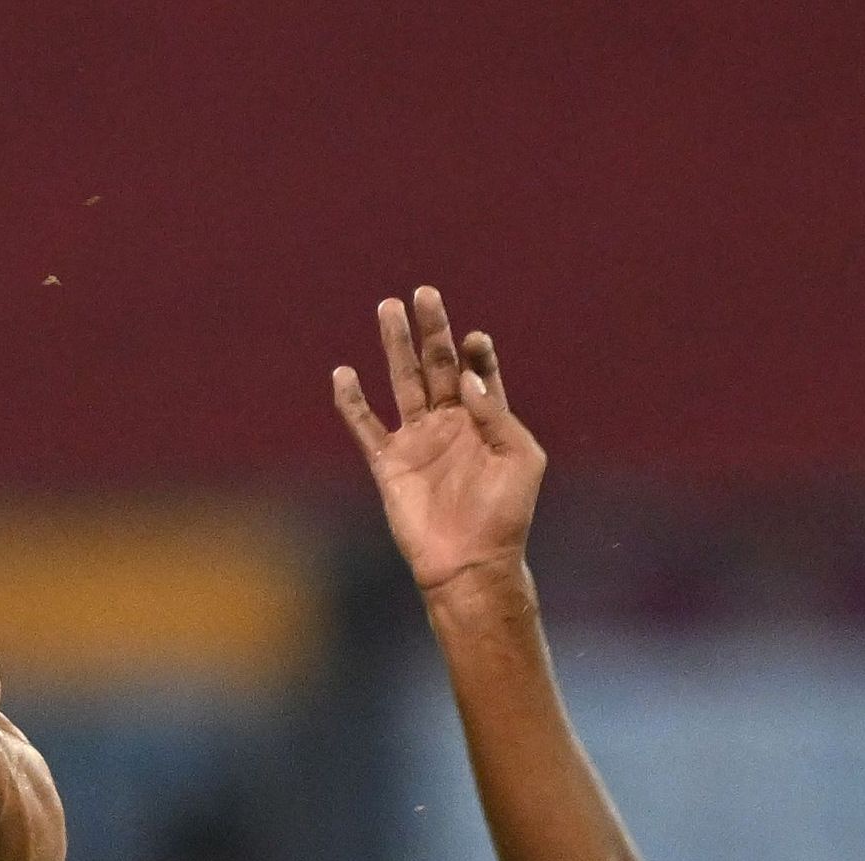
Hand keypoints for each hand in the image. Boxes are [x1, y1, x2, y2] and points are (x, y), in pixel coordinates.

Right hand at [332, 286, 544, 601]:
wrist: (470, 564)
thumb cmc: (506, 515)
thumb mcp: (521, 458)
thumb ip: (495, 413)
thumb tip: (466, 377)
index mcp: (485, 420)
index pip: (478, 372)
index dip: (476, 352)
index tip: (474, 339)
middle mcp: (449, 423)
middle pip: (436, 364)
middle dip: (432, 329)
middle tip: (424, 293)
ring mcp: (417, 440)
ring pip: (402, 381)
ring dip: (395, 346)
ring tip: (388, 307)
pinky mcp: (388, 463)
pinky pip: (365, 425)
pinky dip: (352, 401)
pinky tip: (343, 373)